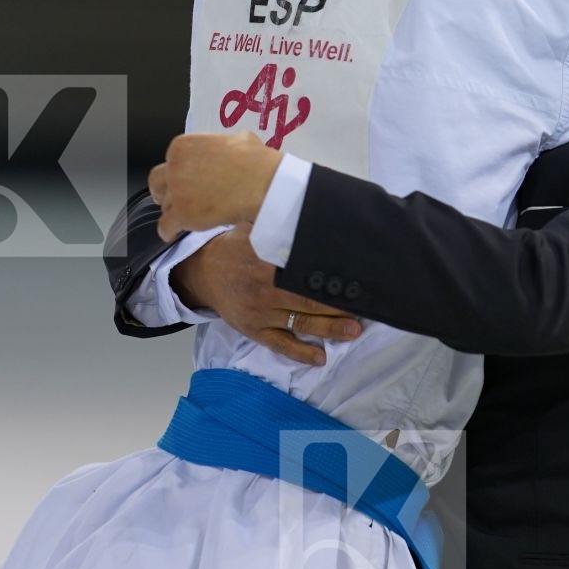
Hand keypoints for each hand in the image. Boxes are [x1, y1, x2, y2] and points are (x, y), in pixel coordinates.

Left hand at [149, 132, 282, 240]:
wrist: (263, 183)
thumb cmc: (255, 161)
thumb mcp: (237, 139)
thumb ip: (222, 144)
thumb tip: (229, 147)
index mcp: (183, 146)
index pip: (170, 161)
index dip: (178, 172)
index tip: (186, 180)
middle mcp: (174, 167)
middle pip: (157, 182)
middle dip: (164, 190)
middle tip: (173, 197)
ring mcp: (176, 191)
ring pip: (165, 205)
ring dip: (175, 211)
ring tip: (190, 216)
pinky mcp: (182, 214)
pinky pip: (165, 226)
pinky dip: (168, 231)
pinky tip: (173, 233)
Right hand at [171, 224, 362, 365]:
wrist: (203, 274)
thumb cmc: (235, 249)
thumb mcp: (252, 229)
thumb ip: (276, 226)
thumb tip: (307, 211)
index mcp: (267, 262)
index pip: (306, 270)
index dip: (331, 276)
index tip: (355, 279)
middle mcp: (264, 289)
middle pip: (308, 300)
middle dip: (338, 306)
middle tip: (365, 309)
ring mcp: (260, 313)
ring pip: (301, 323)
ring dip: (329, 329)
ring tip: (353, 331)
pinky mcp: (254, 331)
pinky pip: (281, 345)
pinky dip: (300, 353)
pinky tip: (320, 358)